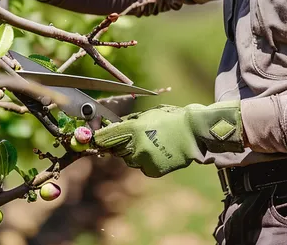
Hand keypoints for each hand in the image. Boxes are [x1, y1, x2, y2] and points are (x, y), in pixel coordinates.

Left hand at [92, 101, 243, 177]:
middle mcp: (135, 146)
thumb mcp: (146, 115)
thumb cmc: (169, 119)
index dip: (98, 140)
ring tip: (150, 144)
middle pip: (116, 150)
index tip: (93, 140)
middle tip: (131, 140)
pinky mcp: (153, 171)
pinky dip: (146, 162)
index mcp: (132, 129)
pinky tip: (158, 152)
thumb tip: (110, 128)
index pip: (105, 138)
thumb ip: (127, 123)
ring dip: (134, 154)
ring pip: (129, 160)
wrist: (193, 133)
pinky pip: (142, 167)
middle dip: (119, 145)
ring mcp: (144, 160)